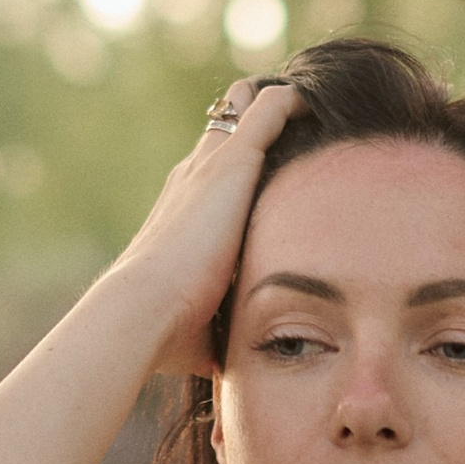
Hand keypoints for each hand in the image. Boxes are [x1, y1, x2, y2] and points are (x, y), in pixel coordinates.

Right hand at [106, 79, 296, 376]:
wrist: (144, 307)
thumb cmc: (166, 329)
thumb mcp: (199, 326)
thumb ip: (219, 329)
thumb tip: (233, 364)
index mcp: (181, 210)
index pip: (209, 170)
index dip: (236, 160)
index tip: (267, 162)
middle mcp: (192, 177)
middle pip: (223, 126)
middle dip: (256, 119)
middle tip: (298, 122)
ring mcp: (211, 165)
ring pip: (243, 104)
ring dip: (274, 99)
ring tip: (314, 102)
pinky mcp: (233, 160)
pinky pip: (269, 107)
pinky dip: (294, 99)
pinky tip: (320, 103)